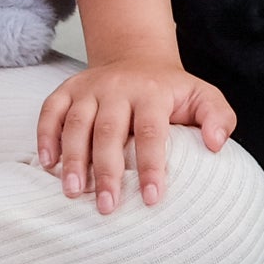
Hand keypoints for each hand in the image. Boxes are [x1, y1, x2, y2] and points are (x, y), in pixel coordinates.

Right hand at [38, 54, 235, 214]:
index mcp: (151, 91)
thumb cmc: (170, 90)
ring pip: (76, 122)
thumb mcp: (202, 95)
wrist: (137, 57)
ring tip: (73, 192)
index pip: (151, 131)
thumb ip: (217, 116)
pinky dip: (46, 134)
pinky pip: (51, 109)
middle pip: (108, 130)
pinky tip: (48, 162)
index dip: (151, 165)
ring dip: (73, 158)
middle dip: (106, 170)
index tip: (152, 197)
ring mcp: (90, 87)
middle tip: (106, 206)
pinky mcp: (69, 89)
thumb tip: (216, 144)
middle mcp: (117, 86)